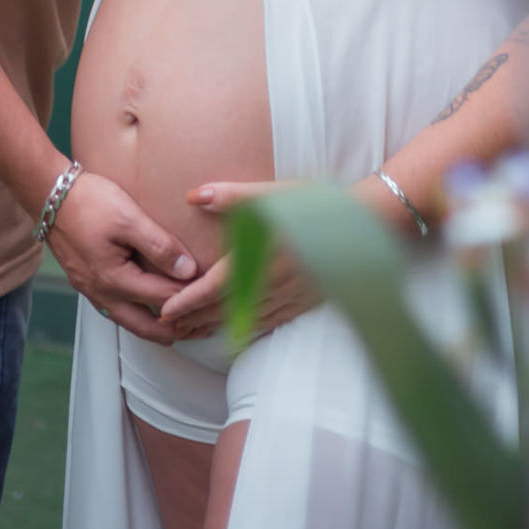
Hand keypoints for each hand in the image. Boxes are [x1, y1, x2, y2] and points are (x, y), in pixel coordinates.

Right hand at [47, 170, 198, 345]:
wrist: (51, 195)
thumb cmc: (89, 202)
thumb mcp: (129, 218)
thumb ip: (159, 246)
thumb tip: (188, 270)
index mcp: (115, 280)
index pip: (165, 299)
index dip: (193, 300)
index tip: (216, 299)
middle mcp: (103, 294)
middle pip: (148, 327)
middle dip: (179, 329)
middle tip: (205, 328)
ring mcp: (93, 292)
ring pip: (132, 323)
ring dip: (159, 326)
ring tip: (185, 323)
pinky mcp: (89, 284)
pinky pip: (120, 311)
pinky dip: (142, 315)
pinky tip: (152, 306)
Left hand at [158, 180, 321, 339]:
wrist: (364, 228)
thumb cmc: (317, 207)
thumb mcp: (273, 196)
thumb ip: (232, 197)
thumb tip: (194, 196)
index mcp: (256, 262)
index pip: (211, 290)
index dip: (186, 303)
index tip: (165, 313)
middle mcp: (268, 287)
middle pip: (223, 310)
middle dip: (194, 321)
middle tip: (169, 329)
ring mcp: (287, 299)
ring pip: (243, 321)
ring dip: (215, 328)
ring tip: (194, 333)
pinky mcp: (304, 303)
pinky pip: (269, 323)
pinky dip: (247, 330)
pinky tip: (241, 332)